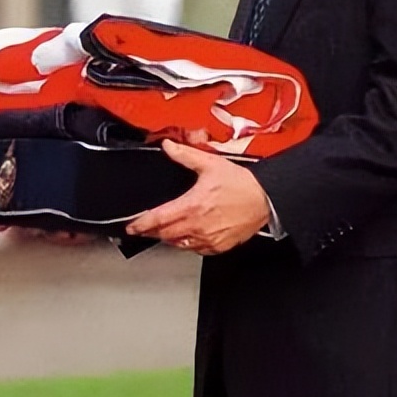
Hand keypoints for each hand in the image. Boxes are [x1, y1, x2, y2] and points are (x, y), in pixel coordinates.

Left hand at [124, 140, 270, 255]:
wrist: (265, 199)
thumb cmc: (241, 184)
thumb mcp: (210, 164)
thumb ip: (185, 155)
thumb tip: (168, 146)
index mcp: (192, 206)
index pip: (158, 219)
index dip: (141, 224)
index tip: (131, 227)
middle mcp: (198, 225)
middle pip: (165, 234)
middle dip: (151, 232)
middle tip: (142, 228)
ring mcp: (209, 238)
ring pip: (179, 244)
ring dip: (168, 238)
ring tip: (161, 232)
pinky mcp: (220, 246)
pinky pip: (197, 250)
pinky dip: (187, 245)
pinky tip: (186, 238)